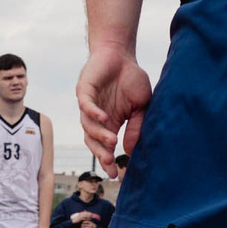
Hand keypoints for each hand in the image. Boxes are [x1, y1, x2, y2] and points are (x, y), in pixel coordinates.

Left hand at [77, 43, 153, 167]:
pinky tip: (104, 118)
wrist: (120, 53)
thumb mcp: (142, 105)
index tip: (116, 174)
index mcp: (110, 122)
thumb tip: (131, 150)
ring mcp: (89, 105)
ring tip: (112, 141)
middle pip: (93, 140)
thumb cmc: (131, 78)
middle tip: (109, 162)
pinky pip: (85, 105)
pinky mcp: (84, 91)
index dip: (109, 159)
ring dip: (99, 134)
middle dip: (100, 153)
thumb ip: (137, 126)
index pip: (105, 145)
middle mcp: (97, 117)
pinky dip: (93, 113)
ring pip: (88, 125)